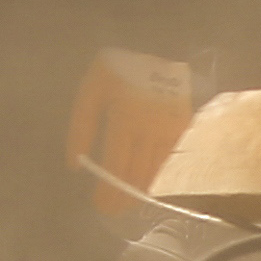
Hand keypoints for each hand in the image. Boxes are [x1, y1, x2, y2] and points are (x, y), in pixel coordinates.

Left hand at [70, 50, 199, 197]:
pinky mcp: (185, 126)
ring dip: (142, 190)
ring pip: (157, 169)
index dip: (108, 187)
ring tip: (128, 205)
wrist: (159, 47)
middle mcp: (152, 126)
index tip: (99, 204)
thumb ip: (81, 128)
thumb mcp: (90, 91)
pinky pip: (172, 159)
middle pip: (137, 172)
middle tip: (112, 213)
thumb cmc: (117, 69)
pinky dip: (160, 175)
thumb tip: (75, 165)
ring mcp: (172, 128)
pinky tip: (150, 186)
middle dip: (123, 195)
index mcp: (125, 116)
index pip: (116, 164)